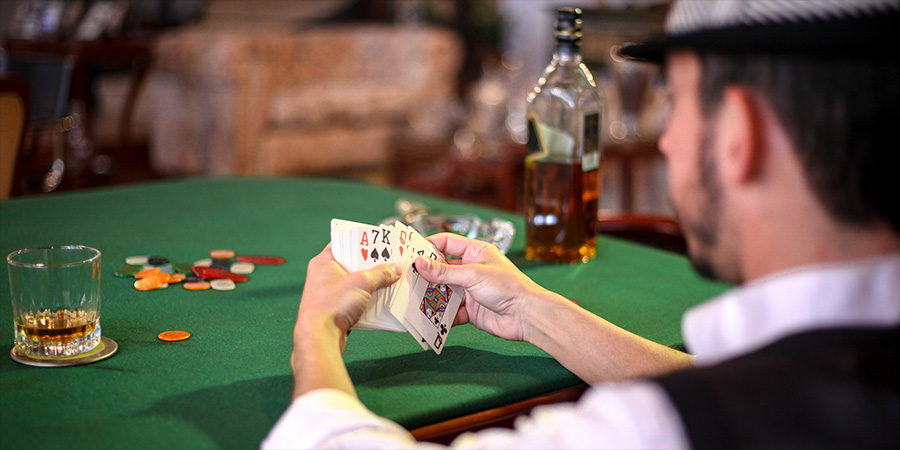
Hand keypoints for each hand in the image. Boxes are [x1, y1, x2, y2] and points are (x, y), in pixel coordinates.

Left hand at [294, 244, 399, 349]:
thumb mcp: (362, 283)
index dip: (361, 240)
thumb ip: (381, 274)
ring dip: (372, 283)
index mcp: (324, 262)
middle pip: (352, 264)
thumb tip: (395, 269)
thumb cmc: (332, 304)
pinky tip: (382, 299)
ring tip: (391, 279)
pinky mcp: (336, 310)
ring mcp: (329, 293)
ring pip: (355, 283)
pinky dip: (368, 299)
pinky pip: (355, 299)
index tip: (378, 240)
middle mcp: (324, 276)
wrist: (320, 337)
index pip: (343, 243)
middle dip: (372, 264)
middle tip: (390, 260)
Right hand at [415, 233, 561, 342]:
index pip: (447, 242)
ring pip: (444, 291)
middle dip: (426, 274)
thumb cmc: (507, 287)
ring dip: (431, 295)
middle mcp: (472, 269)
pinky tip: (428, 316)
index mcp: (476, 252)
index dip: (428, 245)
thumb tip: (419, 263)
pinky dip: (441, 315)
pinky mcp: (471, 310)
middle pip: (442, 269)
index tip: (410, 251)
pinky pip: (450, 312)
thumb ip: (444, 271)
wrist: (526, 316)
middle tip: (405, 277)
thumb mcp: (473, 275)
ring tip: (411, 297)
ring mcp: (471, 290)